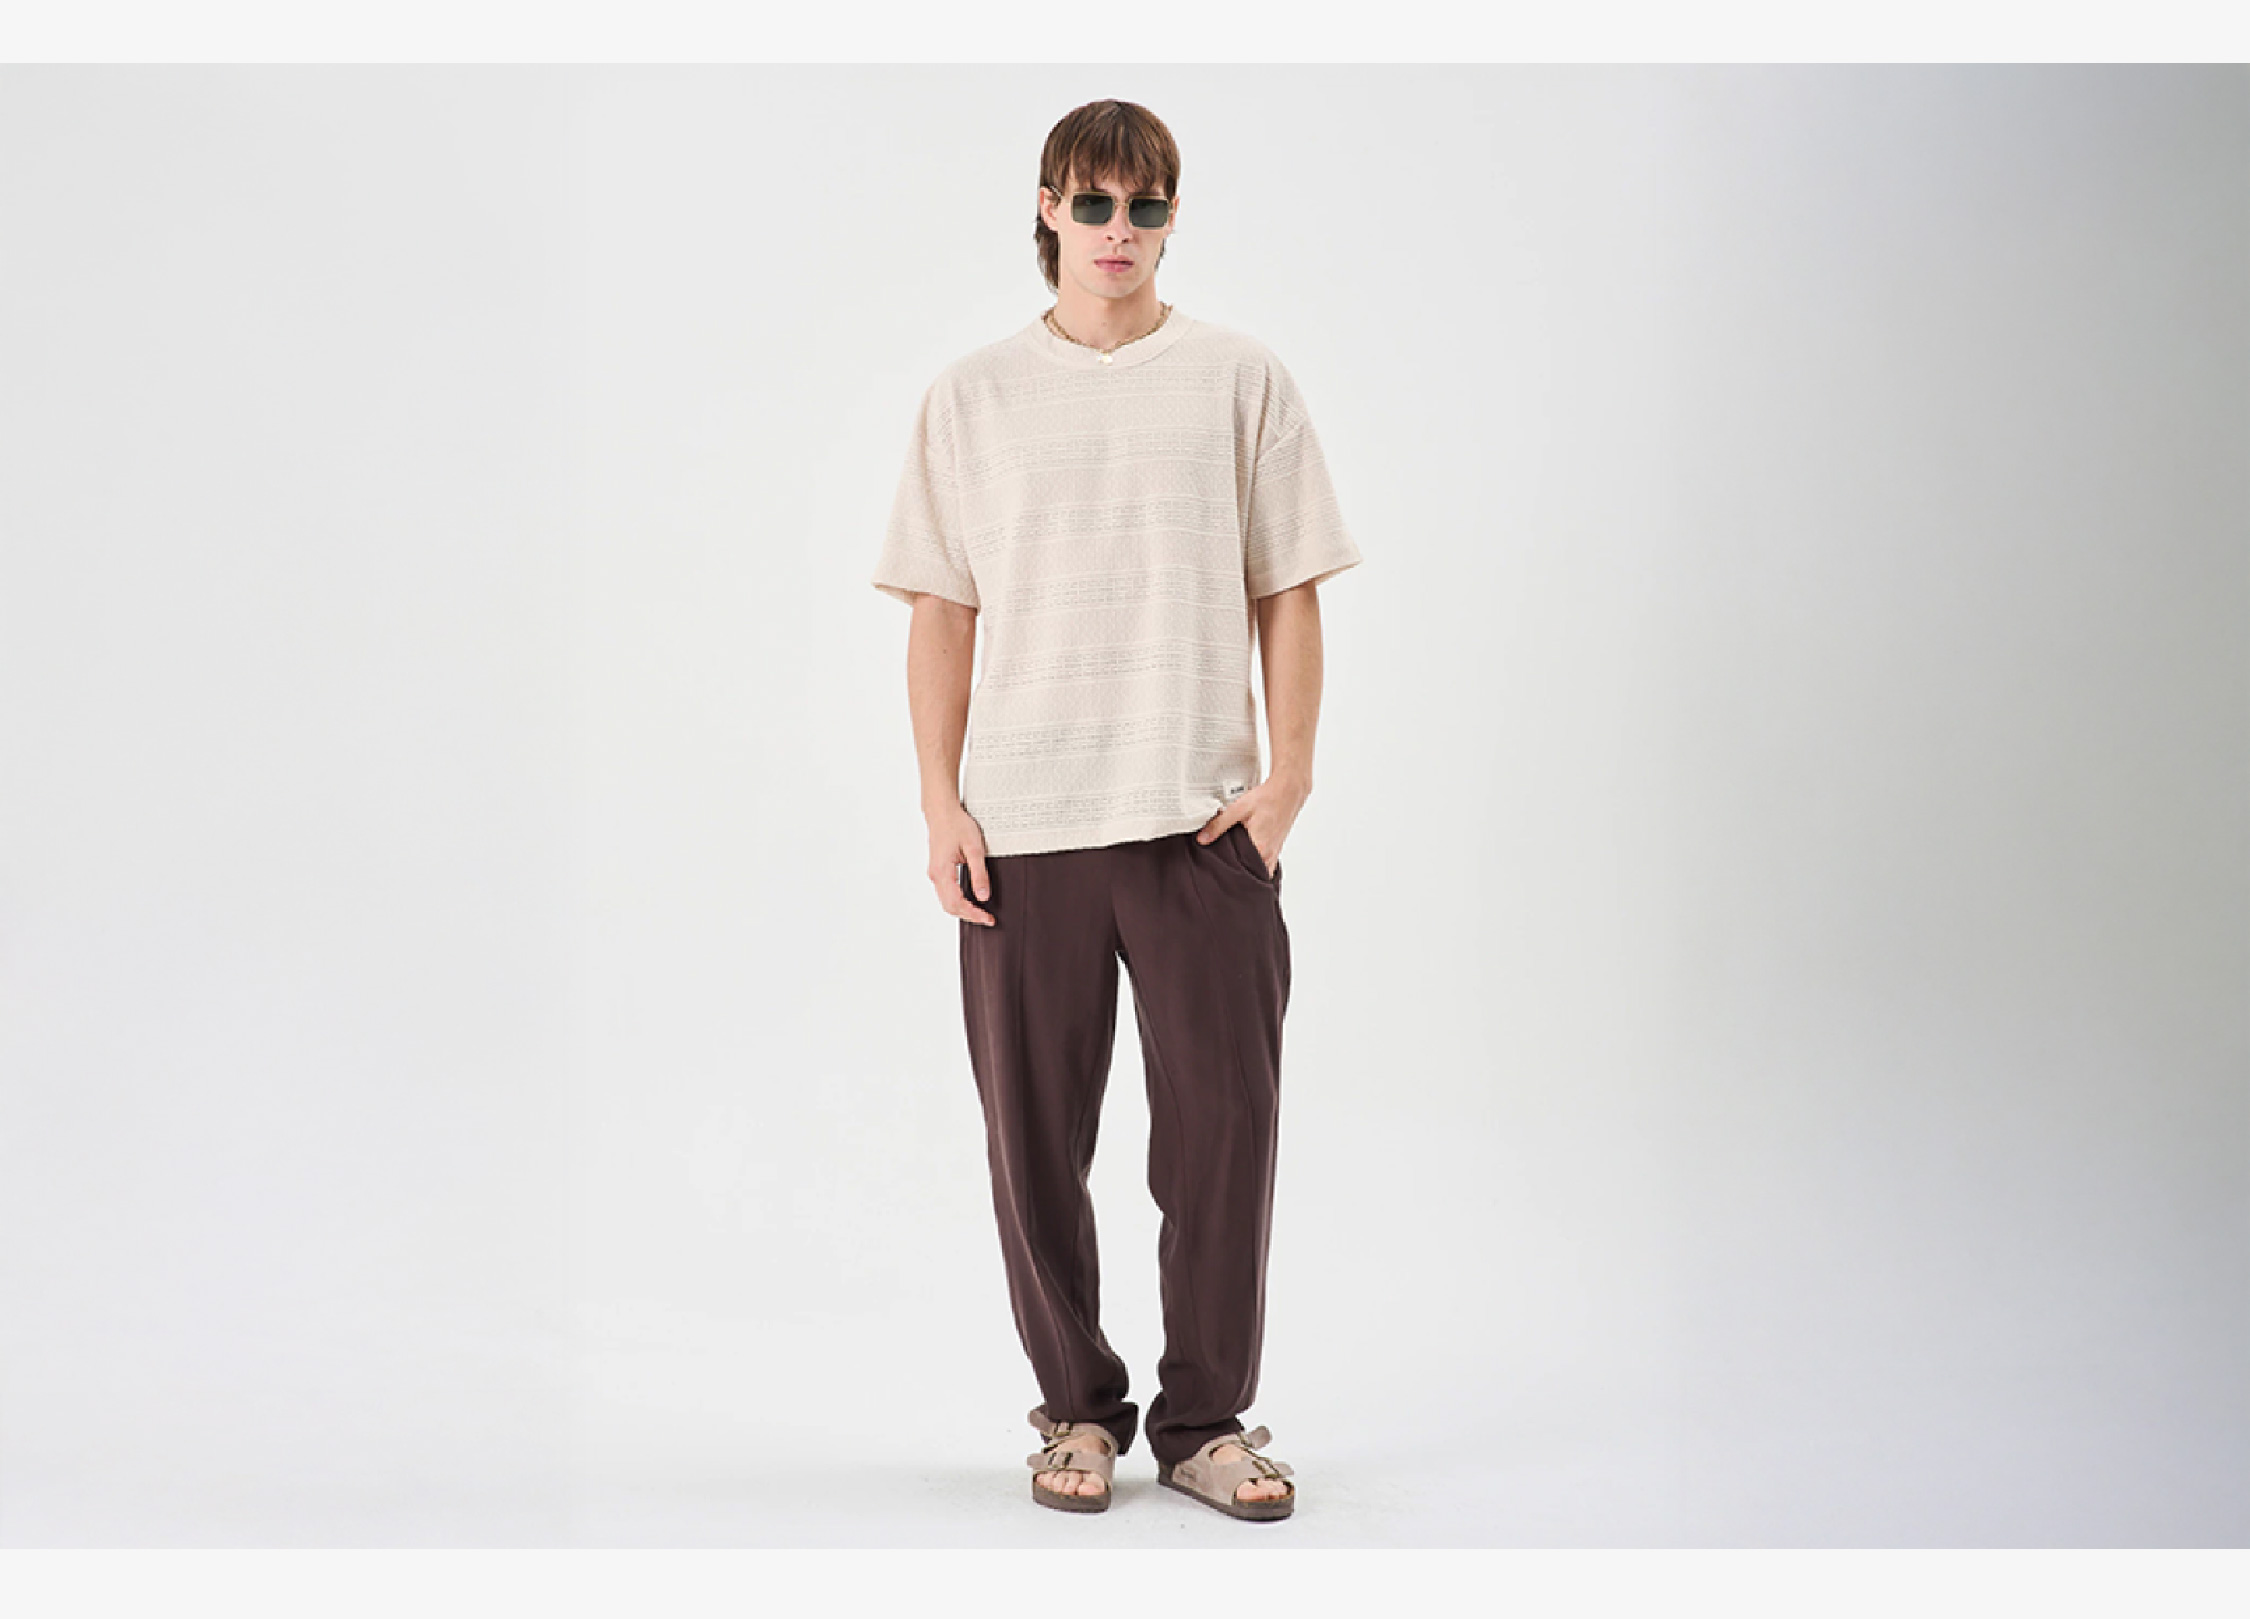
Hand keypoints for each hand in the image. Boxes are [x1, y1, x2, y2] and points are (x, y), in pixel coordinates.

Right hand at [928, 801, 995, 924]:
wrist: (942, 812)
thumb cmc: (957, 825)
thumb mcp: (974, 848)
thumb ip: (979, 874)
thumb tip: (983, 897)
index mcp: (943, 872)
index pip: (957, 903)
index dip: (973, 914)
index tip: (988, 919)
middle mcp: (935, 875)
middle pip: (949, 907)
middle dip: (968, 916)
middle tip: (986, 919)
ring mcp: (935, 873)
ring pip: (946, 901)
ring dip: (962, 910)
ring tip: (980, 912)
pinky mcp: (937, 870)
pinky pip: (945, 893)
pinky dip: (957, 901)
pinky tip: (970, 900)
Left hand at [1196, 779, 1304, 877]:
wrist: (1288, 791)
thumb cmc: (1267, 798)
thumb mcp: (1238, 809)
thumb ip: (1219, 824)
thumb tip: (1202, 839)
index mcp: (1259, 847)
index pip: (1240, 870)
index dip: (1228, 872)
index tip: (1217, 872)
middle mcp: (1268, 854)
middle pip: (1249, 873)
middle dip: (1236, 873)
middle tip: (1222, 870)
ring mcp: (1274, 853)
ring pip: (1258, 870)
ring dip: (1247, 869)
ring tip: (1233, 865)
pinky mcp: (1276, 848)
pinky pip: (1266, 865)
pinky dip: (1256, 864)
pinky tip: (1247, 858)